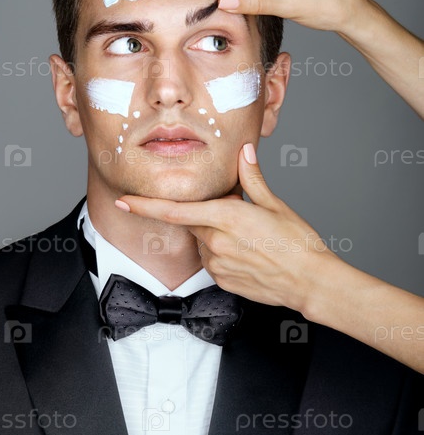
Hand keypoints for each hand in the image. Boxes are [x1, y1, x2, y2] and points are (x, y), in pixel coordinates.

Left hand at [116, 143, 339, 313]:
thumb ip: (251, 178)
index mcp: (226, 217)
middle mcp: (216, 242)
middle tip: (240, 218)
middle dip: (207, 216)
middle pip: (194, 222)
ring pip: (204, 243)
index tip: (124, 201)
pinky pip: (213, 262)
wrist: (310, 282)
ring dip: (216, 236)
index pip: (175, 210)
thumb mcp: (274, 204)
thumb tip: (244, 152)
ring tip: (250, 240)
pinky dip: (223, 254)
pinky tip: (248, 255)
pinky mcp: (223, 281)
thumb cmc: (297, 243)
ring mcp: (218, 265)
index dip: (145, 206)